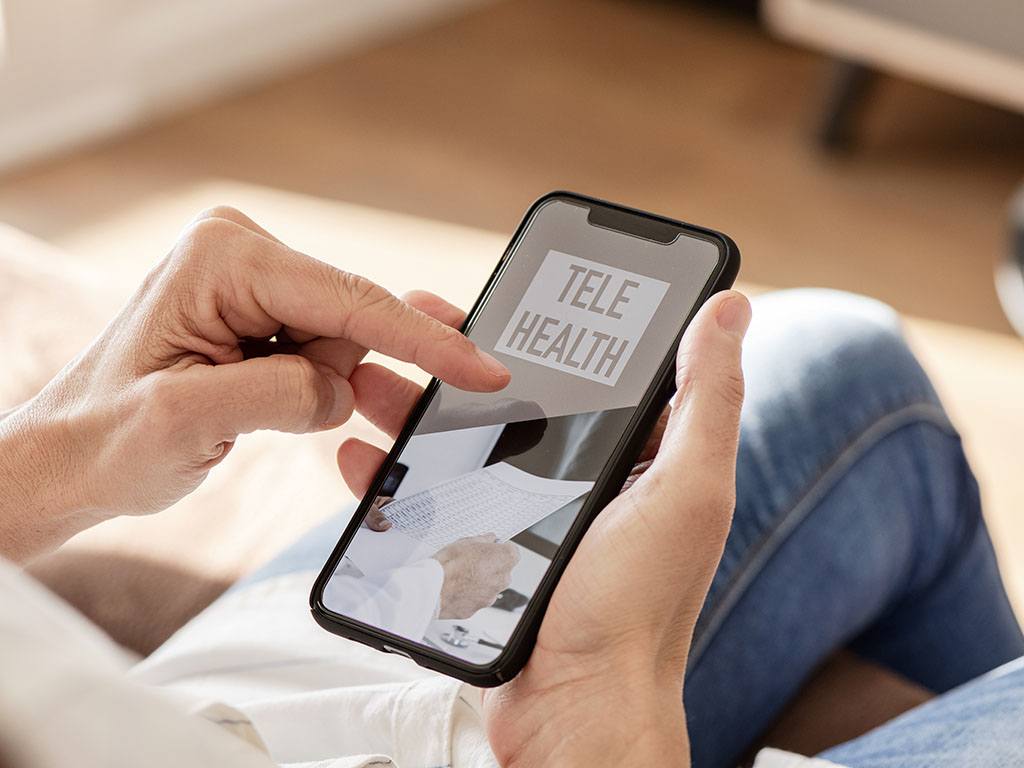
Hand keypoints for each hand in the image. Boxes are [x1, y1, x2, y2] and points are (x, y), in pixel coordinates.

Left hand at [0, 207, 508, 561]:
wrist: (67, 463)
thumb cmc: (104, 439)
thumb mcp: (186, 421)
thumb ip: (279, 394)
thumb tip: (340, 390)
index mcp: (224, 260)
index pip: (349, 299)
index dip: (424, 339)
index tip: (483, 368)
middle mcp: (243, 260)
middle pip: (356, 318)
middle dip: (386, 374)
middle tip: (439, 418)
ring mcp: (255, 290)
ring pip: (350, 342)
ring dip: (363, 391)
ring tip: (371, 440)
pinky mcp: (262, 323)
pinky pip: (329, 355)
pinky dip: (343, 394)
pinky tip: (349, 420)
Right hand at [338, 288, 749, 766]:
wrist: (573, 710)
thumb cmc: (636, 608)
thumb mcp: (686, 492)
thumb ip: (706, 401)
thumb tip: (730, 307)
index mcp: (635, 455)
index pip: (593, 368)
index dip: (553, 323)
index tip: (513, 287)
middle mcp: (581, 478)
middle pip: (513, 396)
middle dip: (464, 356)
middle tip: (418, 320)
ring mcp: (525, 513)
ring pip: (462, 439)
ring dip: (416, 405)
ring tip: (372, 376)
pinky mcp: (480, 549)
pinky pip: (430, 497)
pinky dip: (394, 473)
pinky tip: (359, 452)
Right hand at [432, 534, 519, 619]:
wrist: (433, 588)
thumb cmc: (449, 564)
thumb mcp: (465, 541)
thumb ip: (483, 540)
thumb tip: (489, 539)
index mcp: (503, 559)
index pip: (513, 552)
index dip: (501, 549)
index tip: (492, 547)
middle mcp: (502, 579)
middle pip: (503, 570)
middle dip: (492, 565)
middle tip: (474, 560)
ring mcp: (491, 596)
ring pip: (491, 585)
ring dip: (482, 580)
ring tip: (463, 574)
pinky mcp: (479, 608)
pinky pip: (479, 597)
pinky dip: (472, 593)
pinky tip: (458, 587)